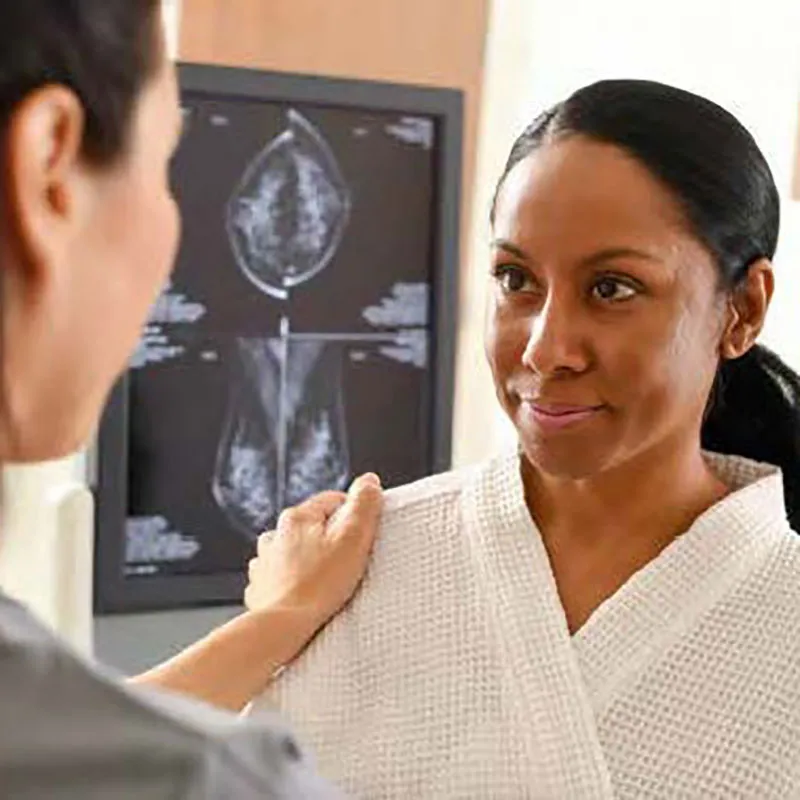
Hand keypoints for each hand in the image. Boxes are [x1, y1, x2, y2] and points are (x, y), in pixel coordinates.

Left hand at [244, 473, 382, 630]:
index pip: (333, 501)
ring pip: (294, 551)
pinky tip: (306, 595)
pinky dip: (293, 582)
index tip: (364, 537)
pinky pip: (280, 577)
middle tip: (349, 562)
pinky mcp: (260, 587)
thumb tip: (369, 480)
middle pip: (313, 527)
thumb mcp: (353, 538)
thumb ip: (364, 504)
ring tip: (327, 581)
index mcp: (297, 517)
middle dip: (331, 540)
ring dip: (309, 560)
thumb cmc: (320, 585)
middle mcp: (275, 535)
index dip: (354, 516)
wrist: (283, 627)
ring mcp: (264, 562)